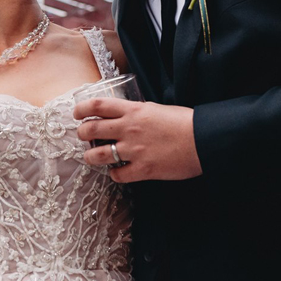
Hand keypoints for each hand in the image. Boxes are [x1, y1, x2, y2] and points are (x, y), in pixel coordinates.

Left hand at [75, 97, 201, 182]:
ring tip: (91, 157)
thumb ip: (138, 112)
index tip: (77, 113)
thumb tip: (126, 115)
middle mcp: (128, 128)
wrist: (204, 140)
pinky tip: (117, 172)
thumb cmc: (185, 122)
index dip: (82, 109)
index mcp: (133, 110)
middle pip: (91, 129)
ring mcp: (134, 150)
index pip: (97, 105)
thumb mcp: (156, 109)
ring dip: (90, 156)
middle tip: (82, 135)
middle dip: (81, 133)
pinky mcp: (143, 169)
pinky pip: (118, 175)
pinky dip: (114, 174)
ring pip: (97, 155)